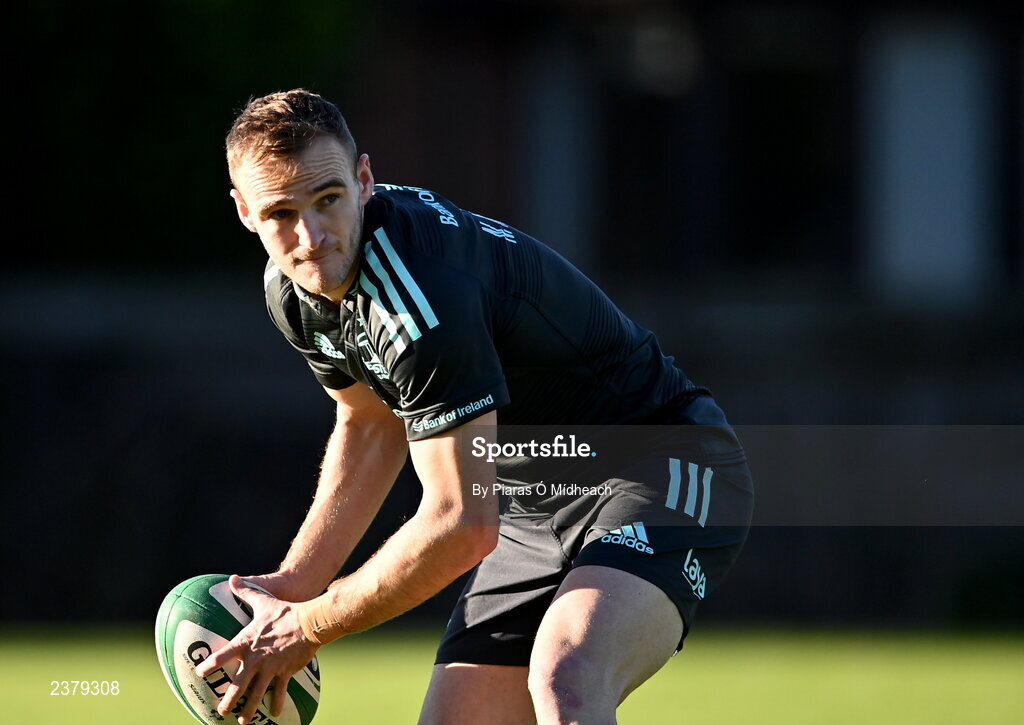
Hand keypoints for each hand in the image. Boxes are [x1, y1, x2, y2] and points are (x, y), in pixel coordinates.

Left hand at [195, 575, 319, 724]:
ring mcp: (270, 668)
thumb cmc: (285, 612)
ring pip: (255, 694)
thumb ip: (245, 591)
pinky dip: (276, 704)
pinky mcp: (285, 673)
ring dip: (248, 709)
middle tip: (220, 711)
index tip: (200, 673)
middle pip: (237, 685)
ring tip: (242, 721)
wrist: (309, 623)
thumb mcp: (263, 601)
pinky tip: (274, 714)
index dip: (210, 665)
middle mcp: (255, 659)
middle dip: (227, 700)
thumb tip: (233, 577)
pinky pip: (279, 692)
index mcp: (246, 642)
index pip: (223, 656)